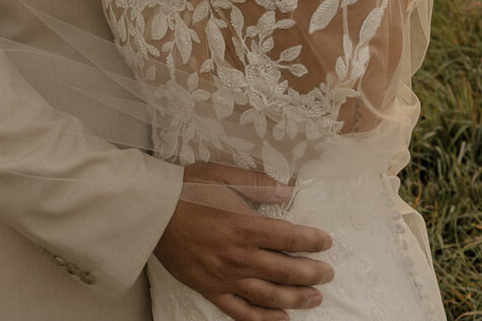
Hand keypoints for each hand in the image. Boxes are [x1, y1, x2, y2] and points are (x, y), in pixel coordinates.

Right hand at [154, 162, 333, 320]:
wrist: (153, 211)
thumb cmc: (187, 189)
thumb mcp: (224, 174)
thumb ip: (258, 183)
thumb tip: (288, 190)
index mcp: (244, 226)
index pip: (290, 238)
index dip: (313, 241)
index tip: (326, 242)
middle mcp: (239, 256)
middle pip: (285, 271)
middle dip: (312, 273)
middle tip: (328, 273)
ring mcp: (225, 277)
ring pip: (269, 296)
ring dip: (296, 299)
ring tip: (315, 298)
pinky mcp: (211, 289)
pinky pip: (241, 311)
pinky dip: (263, 319)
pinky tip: (280, 319)